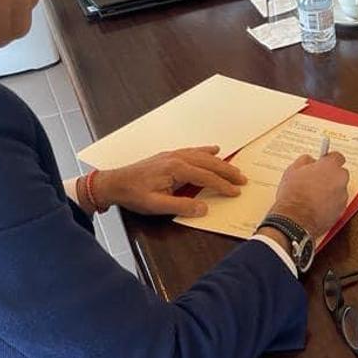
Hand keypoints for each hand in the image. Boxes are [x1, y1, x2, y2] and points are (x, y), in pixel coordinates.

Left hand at [95, 146, 245, 216]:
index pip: (206, 177)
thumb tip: (204, 208)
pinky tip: (213, 149)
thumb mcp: (157, 206)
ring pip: (203, 155)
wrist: (115, 183)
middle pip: (209, 163)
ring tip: (234, 167)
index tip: (236, 191)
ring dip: (220, 162)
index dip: (223, 185)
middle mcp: (177, 158)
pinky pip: (193, 151)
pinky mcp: (169, 156)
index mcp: (176, 169)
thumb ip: (182, 207)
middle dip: (227, 171)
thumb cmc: (134, 195)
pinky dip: (206, 150)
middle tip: (243, 179)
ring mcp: (173, 155)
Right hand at [267, 152, 348, 240]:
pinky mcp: (341, 211)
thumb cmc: (293, 196)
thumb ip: (305, 161)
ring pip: (339, 190)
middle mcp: (340, 180)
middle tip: (316, 180)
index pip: (337, 157)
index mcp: (330, 167)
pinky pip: (337, 204)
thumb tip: (309, 160)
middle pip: (340, 174)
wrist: (295, 220)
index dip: (328, 160)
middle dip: (330, 176)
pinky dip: (330, 204)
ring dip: (330, 191)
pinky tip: (316, 207)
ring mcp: (342, 196)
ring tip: (313, 196)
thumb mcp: (292, 170)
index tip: (323, 163)